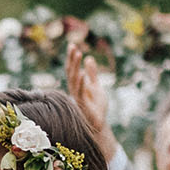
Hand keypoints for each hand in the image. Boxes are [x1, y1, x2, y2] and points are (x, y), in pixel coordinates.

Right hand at [65, 41, 117, 159]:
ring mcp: (77, 97)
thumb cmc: (96, 107)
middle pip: (71, 72)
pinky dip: (80, 82)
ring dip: (75, 66)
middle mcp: (74, 90)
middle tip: (73, 46)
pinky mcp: (82, 105)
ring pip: (73, 79)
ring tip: (78, 54)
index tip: (73, 45)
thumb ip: (92, 74)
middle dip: (72, 59)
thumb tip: (89, 58)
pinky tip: (81, 73)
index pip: (72, 69)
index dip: (72, 58)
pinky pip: (79, 92)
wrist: (99, 125)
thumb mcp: (96, 87)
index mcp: (77, 85)